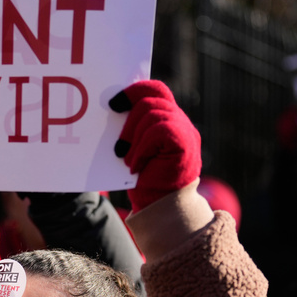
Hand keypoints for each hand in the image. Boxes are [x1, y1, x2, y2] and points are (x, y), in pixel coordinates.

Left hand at [109, 80, 201, 212]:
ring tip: (126, 159)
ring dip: (133, 138)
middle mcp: (180, 121)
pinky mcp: (185, 143)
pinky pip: (158, 131)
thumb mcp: (134, 147)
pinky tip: (135, 165)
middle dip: (129, 119)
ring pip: (153, 115)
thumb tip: (110, 111)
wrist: (161, 206)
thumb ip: (132, 128)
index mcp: (168, 118)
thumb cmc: (144, 178)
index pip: (155, 90)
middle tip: (118, 144)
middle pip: (152, 99)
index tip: (113, 103)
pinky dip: (142, 148)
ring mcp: (186, 131)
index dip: (134, 91)